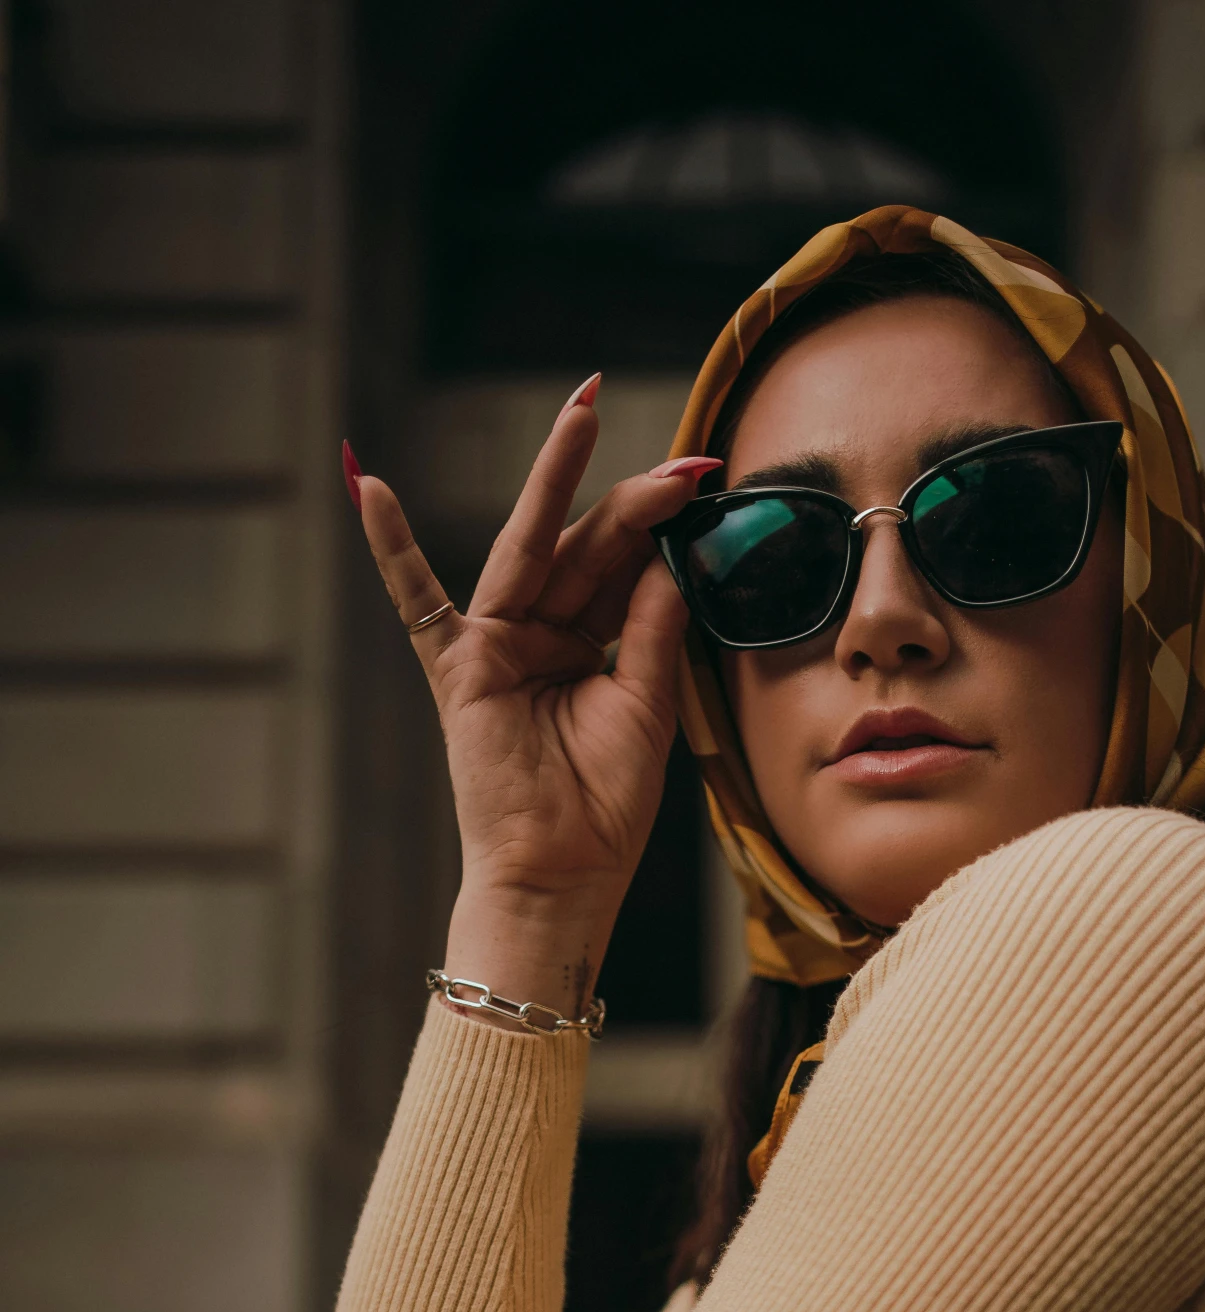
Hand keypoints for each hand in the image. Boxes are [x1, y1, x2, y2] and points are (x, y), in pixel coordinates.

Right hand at [351, 380, 717, 1009]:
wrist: (562, 876)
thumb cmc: (603, 809)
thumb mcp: (646, 705)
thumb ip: (652, 627)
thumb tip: (670, 551)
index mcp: (592, 646)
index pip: (627, 567)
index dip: (664, 525)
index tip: (708, 481)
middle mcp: (544, 636)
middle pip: (586, 547)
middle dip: (629, 495)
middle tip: (674, 449)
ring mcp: (498, 647)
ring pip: (530, 551)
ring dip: (551, 480)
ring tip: (580, 414)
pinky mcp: (459, 672)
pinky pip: (417, 603)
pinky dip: (390, 548)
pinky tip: (367, 485)